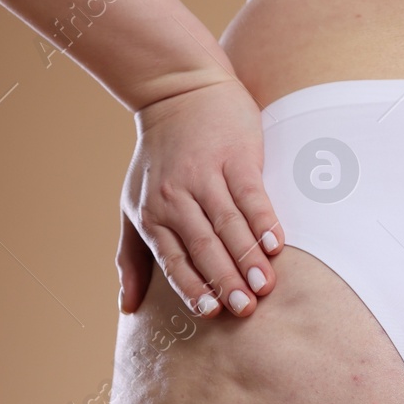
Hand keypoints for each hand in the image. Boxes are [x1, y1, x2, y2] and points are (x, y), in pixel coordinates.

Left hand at [116, 77, 283, 317]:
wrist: (178, 91)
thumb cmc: (158, 157)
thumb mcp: (133, 204)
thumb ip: (132, 257)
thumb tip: (126, 306)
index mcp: (152, 213)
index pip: (173, 258)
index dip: (192, 285)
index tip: (211, 312)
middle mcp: (176, 196)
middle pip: (204, 245)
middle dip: (225, 279)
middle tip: (245, 309)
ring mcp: (206, 174)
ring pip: (229, 223)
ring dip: (248, 256)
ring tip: (265, 285)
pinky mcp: (236, 156)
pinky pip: (252, 194)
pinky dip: (264, 220)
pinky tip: (277, 244)